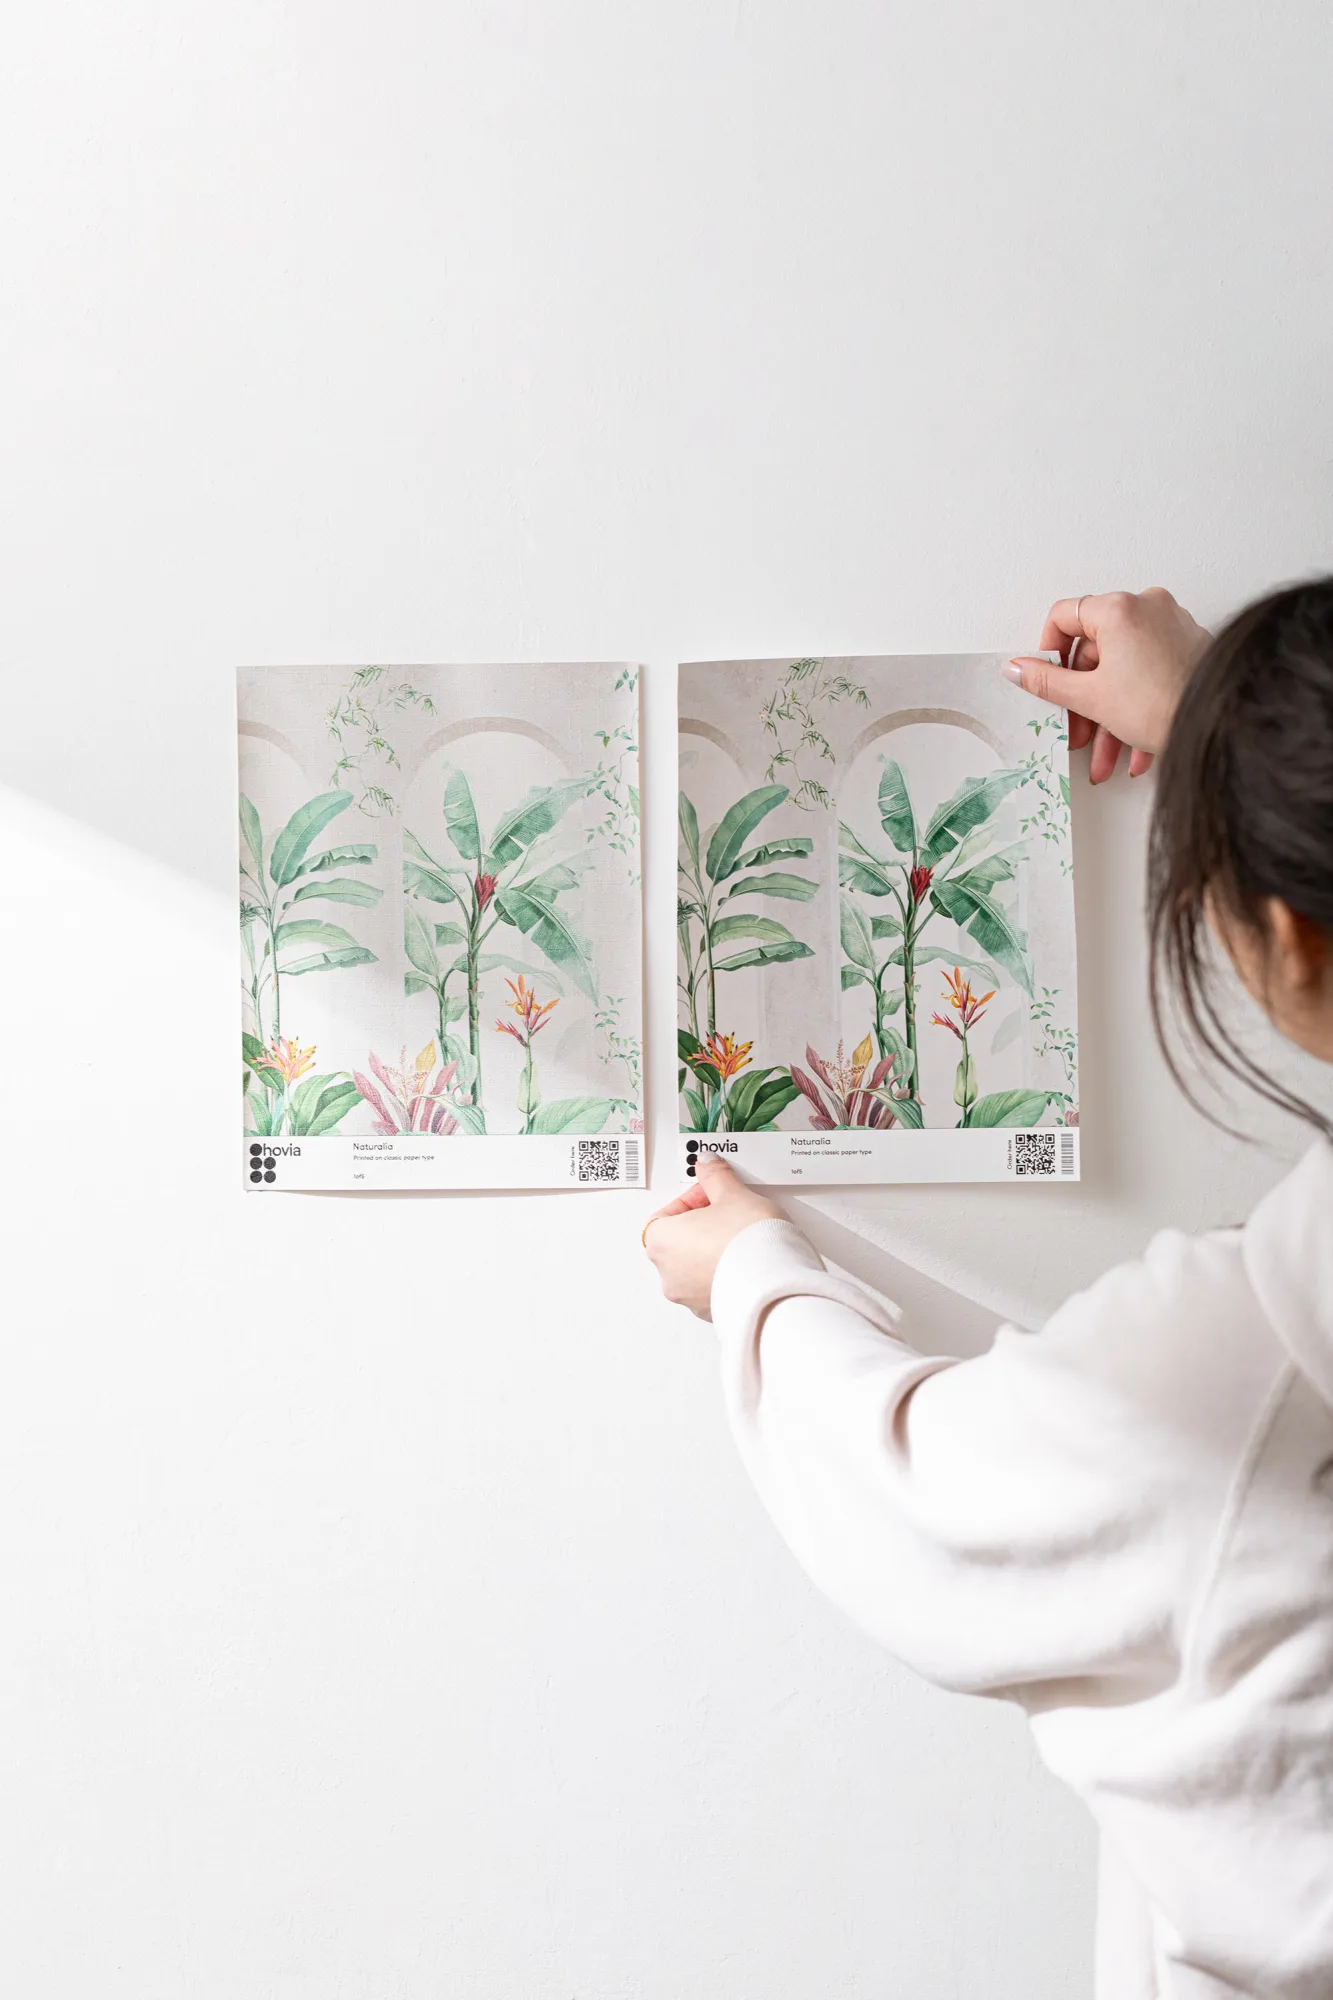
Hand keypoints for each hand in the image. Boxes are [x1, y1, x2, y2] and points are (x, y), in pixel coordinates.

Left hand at [641, 1157, 783, 1319]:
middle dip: (703, 1225)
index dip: (690, 1200)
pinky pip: (712, 1285)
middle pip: (678, 1240)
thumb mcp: (733, 1195)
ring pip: (695, 1266)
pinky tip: (746, 1261)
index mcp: (662, 1242)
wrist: (775, 1285)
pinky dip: (724, 1273)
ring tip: (741, 1237)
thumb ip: (716, 1177)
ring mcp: (688, 1297)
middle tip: (728, 1213)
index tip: (711, 1194)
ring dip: (713, 1250)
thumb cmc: (747, 1244)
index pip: (664, 1214)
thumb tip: (708, 1165)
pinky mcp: (711, 1310)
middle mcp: (668, 1274)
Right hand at [1005, 587, 1209, 783]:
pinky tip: (1133, 752)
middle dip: (1083, 702)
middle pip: (1095, 651)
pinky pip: (1150, 675)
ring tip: (1105, 758)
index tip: (1046, 680)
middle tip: (1075, 732)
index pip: (1064, 616)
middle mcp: (1148, 608)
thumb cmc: (1161, 705)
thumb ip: (1047, 681)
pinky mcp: (1190, 648)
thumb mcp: (1090, 697)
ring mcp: (1172, 627)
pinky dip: (1136, 709)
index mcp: (1119, 608)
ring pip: (1123, 670)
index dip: (1048, 652)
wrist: (1221, 725)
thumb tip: (1017, 669)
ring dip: (1108, 718)